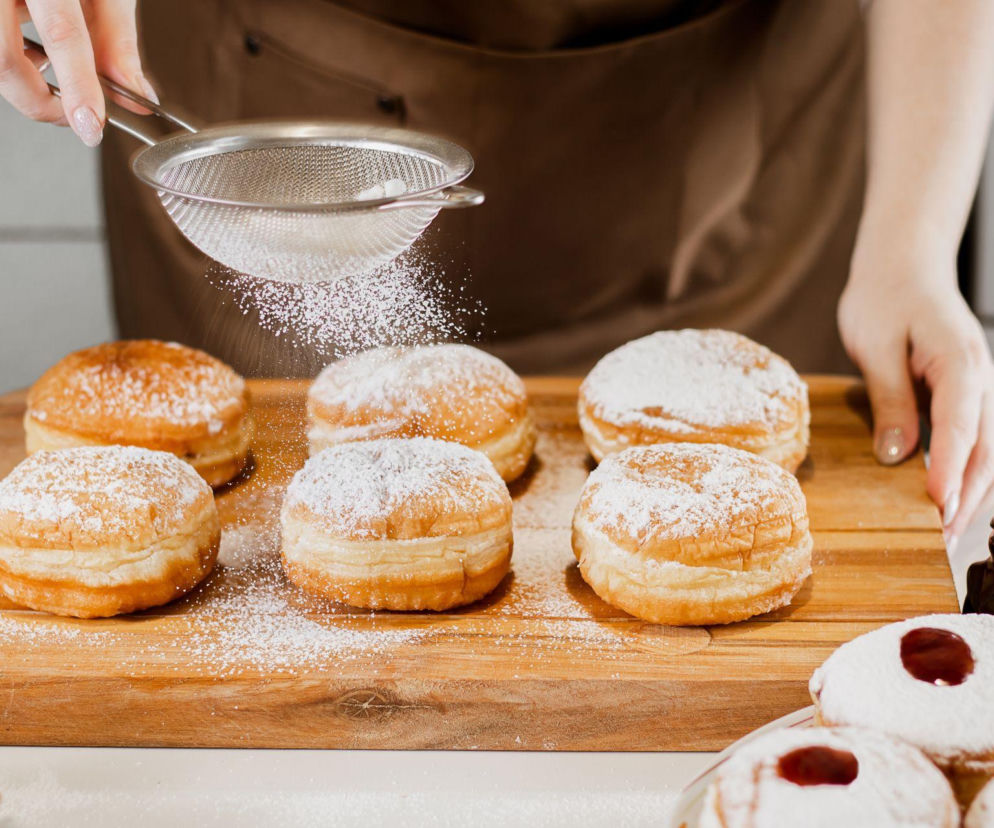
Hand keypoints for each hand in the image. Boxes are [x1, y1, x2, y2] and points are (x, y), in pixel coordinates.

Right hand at [1, 0, 152, 145]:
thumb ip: (117, 38)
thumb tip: (136, 92)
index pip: (62, 33)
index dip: (78, 86)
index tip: (92, 126)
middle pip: (3, 59)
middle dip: (39, 101)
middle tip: (75, 117)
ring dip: (23, 84)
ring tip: (56, 84)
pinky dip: (10, 63)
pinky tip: (32, 58)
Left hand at [839, 235, 993, 547]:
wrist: (902, 264)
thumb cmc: (884, 297)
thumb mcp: (876, 346)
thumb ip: (890, 400)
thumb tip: (897, 456)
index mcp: (959, 361)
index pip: (960, 425)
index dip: (948, 469)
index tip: (937, 505)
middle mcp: (979, 377)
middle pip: (984, 447)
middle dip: (965, 494)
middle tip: (939, 538)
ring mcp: (977, 385)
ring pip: (985, 448)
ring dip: (968, 489)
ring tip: (943, 530)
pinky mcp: (965, 392)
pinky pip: (972, 437)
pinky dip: (963, 469)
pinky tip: (945, 496)